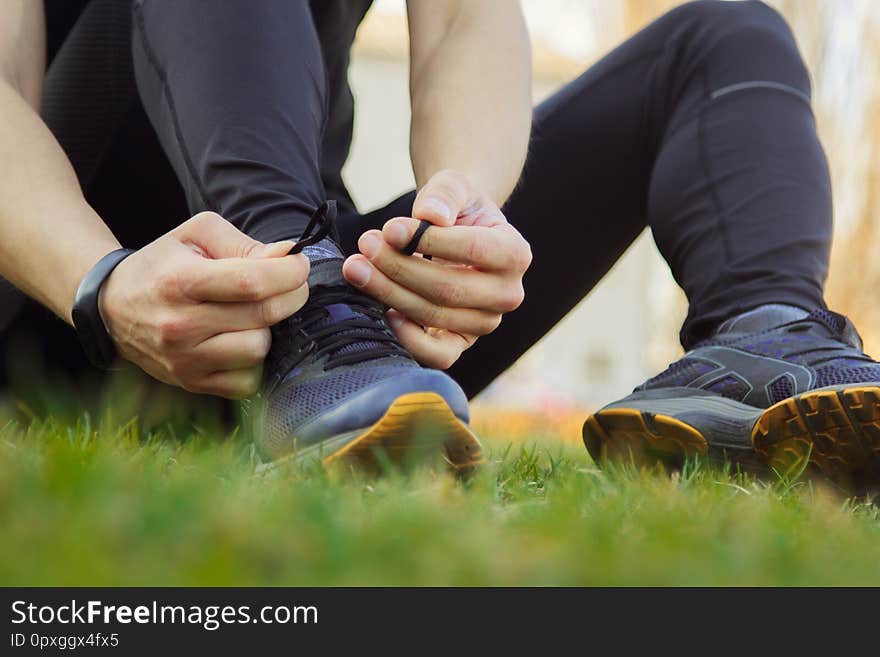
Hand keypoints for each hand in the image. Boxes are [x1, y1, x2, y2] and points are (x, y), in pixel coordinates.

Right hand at [99, 212, 309, 397]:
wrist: (112, 307)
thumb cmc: (163, 265)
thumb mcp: (195, 236)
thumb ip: (243, 243)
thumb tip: (287, 255)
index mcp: (181, 281)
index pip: (250, 281)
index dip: (288, 273)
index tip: (299, 265)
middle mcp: (180, 324)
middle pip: (263, 315)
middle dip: (291, 296)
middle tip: (290, 285)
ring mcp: (185, 359)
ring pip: (258, 349)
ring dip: (266, 329)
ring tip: (252, 315)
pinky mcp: (192, 383)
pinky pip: (247, 380)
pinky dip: (254, 362)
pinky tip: (241, 340)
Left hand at [342, 170, 530, 368]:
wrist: (457, 234)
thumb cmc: (457, 210)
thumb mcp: (455, 187)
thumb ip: (444, 195)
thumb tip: (430, 214)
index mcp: (516, 253)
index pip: (473, 250)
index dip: (429, 241)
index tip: (390, 228)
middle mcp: (508, 294)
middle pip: (448, 288)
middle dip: (399, 267)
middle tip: (365, 245)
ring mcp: (485, 323)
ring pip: (435, 316)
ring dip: (390, 293)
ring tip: (357, 268)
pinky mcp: (460, 343)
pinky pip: (437, 355)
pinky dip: (408, 338)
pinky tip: (385, 311)